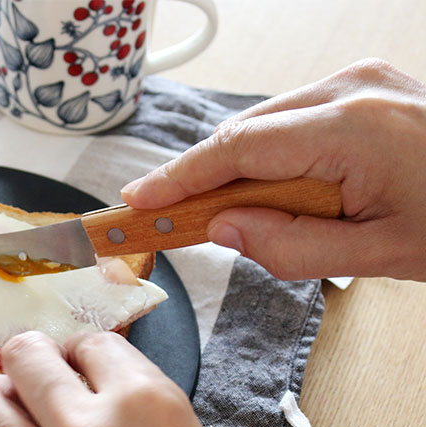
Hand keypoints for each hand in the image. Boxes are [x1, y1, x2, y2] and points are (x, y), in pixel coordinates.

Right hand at [121, 58, 425, 281]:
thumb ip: (290, 248)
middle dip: (206, 179)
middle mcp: (353, 88)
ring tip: (247, 217)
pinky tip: (282, 190)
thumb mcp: (377, 257)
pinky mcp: (365, 85)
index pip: (238, 150)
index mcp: (355, 129)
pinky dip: (274, 157)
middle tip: (177, 221)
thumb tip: (224, 231)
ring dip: (243, 171)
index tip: (140, 200)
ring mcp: (361, 80)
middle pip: (245, 134)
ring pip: (266, 125)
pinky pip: (294, 119)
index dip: (180, 176)